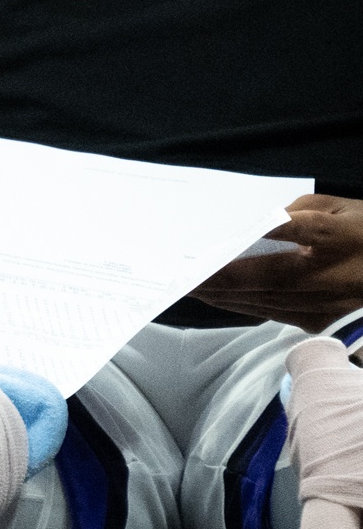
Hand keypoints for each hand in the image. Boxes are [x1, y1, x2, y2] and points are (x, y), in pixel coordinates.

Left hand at [192, 195, 362, 330]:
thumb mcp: (343, 208)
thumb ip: (302, 210)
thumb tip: (259, 222)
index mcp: (340, 237)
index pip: (301, 230)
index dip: (264, 231)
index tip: (226, 235)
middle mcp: (335, 273)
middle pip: (274, 276)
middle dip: (225, 277)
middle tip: (185, 275)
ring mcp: (330, 302)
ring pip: (270, 301)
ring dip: (227, 296)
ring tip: (191, 288)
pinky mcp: (325, 320)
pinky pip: (277, 314)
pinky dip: (244, 306)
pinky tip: (219, 299)